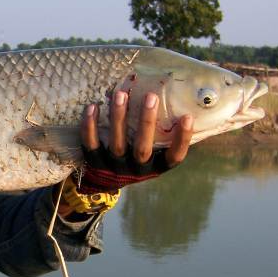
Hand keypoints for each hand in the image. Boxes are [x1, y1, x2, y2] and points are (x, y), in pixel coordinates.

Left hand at [78, 90, 193, 192]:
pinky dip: (90, 126)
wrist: (104, 182)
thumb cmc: (135, 158)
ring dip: (119, 118)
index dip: (182, 139)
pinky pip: (91, 145)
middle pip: (142, 148)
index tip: (187, 117)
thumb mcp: (153, 153)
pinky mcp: (94, 163)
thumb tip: (182, 104)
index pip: (173, 157)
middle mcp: (136, 169)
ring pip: (117, 144)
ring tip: (120, 94)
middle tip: (151, 97)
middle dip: (147, 122)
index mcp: (156, 166)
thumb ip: (164, 136)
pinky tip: (92, 107)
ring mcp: (114, 168)